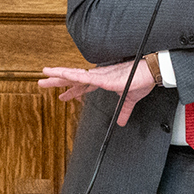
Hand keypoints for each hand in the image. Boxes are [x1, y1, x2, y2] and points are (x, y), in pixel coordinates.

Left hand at [39, 60, 155, 125]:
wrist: (152, 72)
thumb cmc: (142, 80)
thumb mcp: (130, 99)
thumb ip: (124, 110)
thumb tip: (121, 121)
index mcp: (103, 80)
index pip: (82, 85)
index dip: (71, 90)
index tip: (61, 96)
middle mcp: (99, 76)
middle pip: (73, 78)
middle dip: (57, 80)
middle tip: (41, 81)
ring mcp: (100, 75)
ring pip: (75, 74)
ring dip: (59, 74)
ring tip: (45, 74)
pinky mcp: (105, 78)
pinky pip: (86, 77)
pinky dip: (74, 77)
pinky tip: (65, 76)